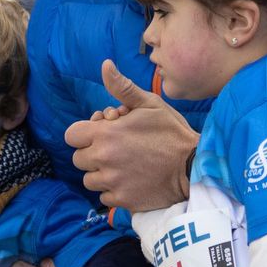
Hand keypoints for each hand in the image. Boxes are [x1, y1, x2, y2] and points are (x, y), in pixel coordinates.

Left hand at [65, 60, 197, 211]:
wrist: (194, 168)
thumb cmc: (172, 132)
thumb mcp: (150, 104)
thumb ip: (122, 87)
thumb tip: (105, 65)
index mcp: (106, 134)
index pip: (72, 135)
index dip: (85, 133)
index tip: (101, 133)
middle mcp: (103, 159)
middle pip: (78, 158)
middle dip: (92, 153)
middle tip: (115, 150)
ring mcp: (111, 182)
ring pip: (89, 179)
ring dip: (101, 174)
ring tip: (123, 166)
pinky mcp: (122, 200)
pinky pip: (105, 197)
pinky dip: (114, 191)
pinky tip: (131, 181)